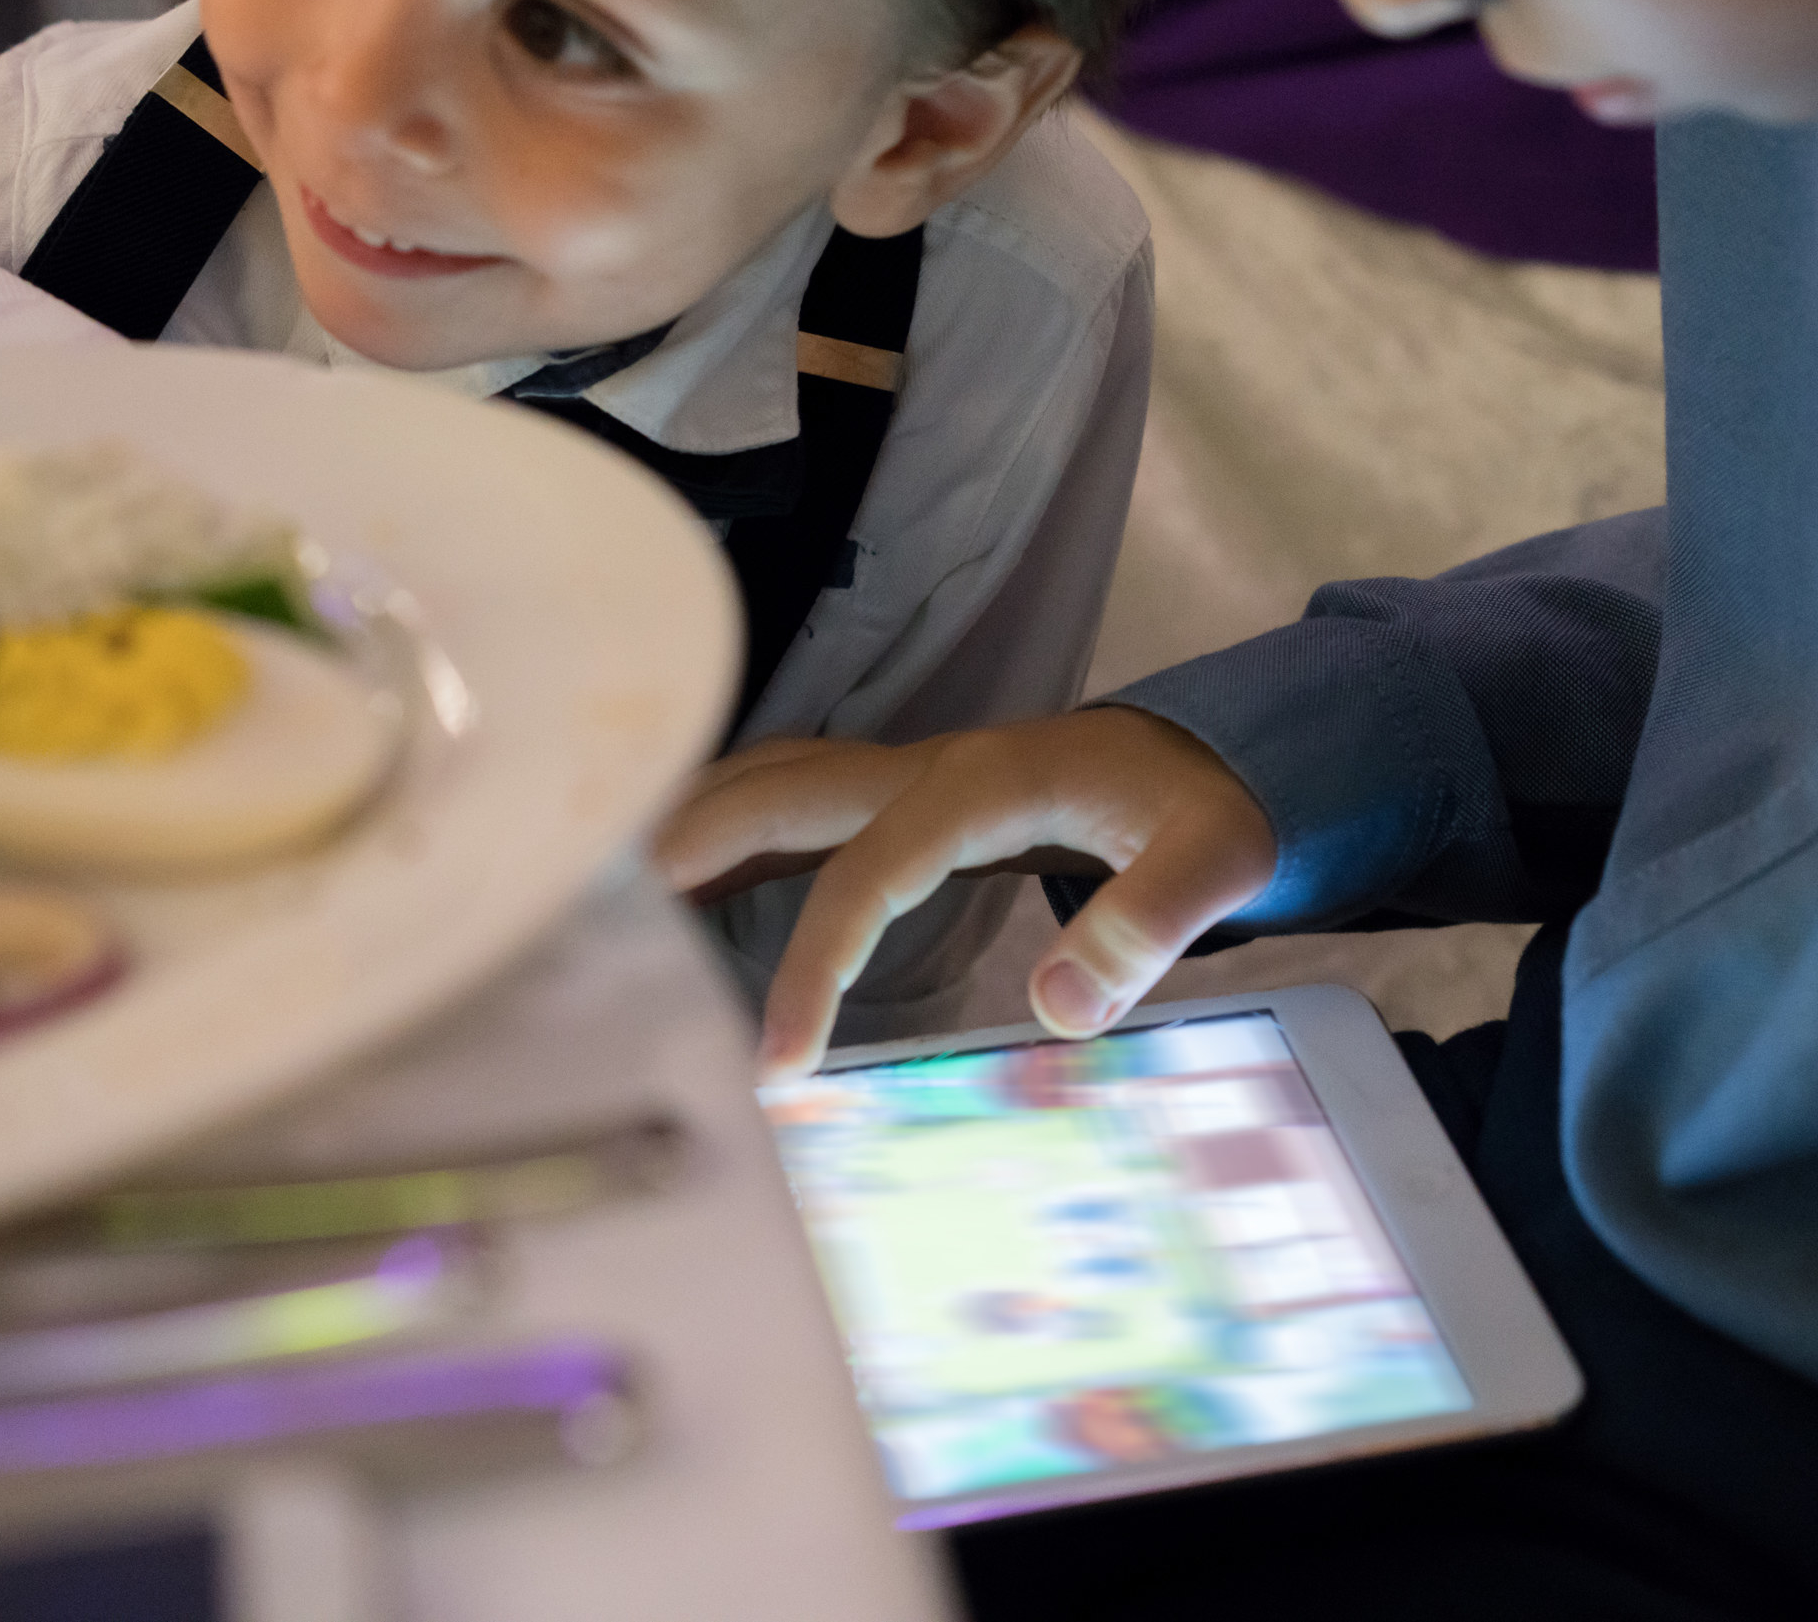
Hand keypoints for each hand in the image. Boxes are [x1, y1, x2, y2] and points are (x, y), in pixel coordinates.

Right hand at [654, 710, 1278, 1080]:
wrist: (1202, 756)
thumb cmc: (1203, 809)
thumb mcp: (1219, 859)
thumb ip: (1152, 922)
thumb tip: (1062, 1008)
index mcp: (983, 786)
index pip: (870, 872)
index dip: (816, 962)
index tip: (776, 1062)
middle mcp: (922, 768)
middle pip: (779, 793)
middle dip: (690, 849)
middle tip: (600, 928)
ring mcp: (900, 776)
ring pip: (768, 785)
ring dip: (688, 829)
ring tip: (598, 905)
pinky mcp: (895, 799)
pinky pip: (788, 807)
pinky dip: (719, 837)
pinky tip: (666, 893)